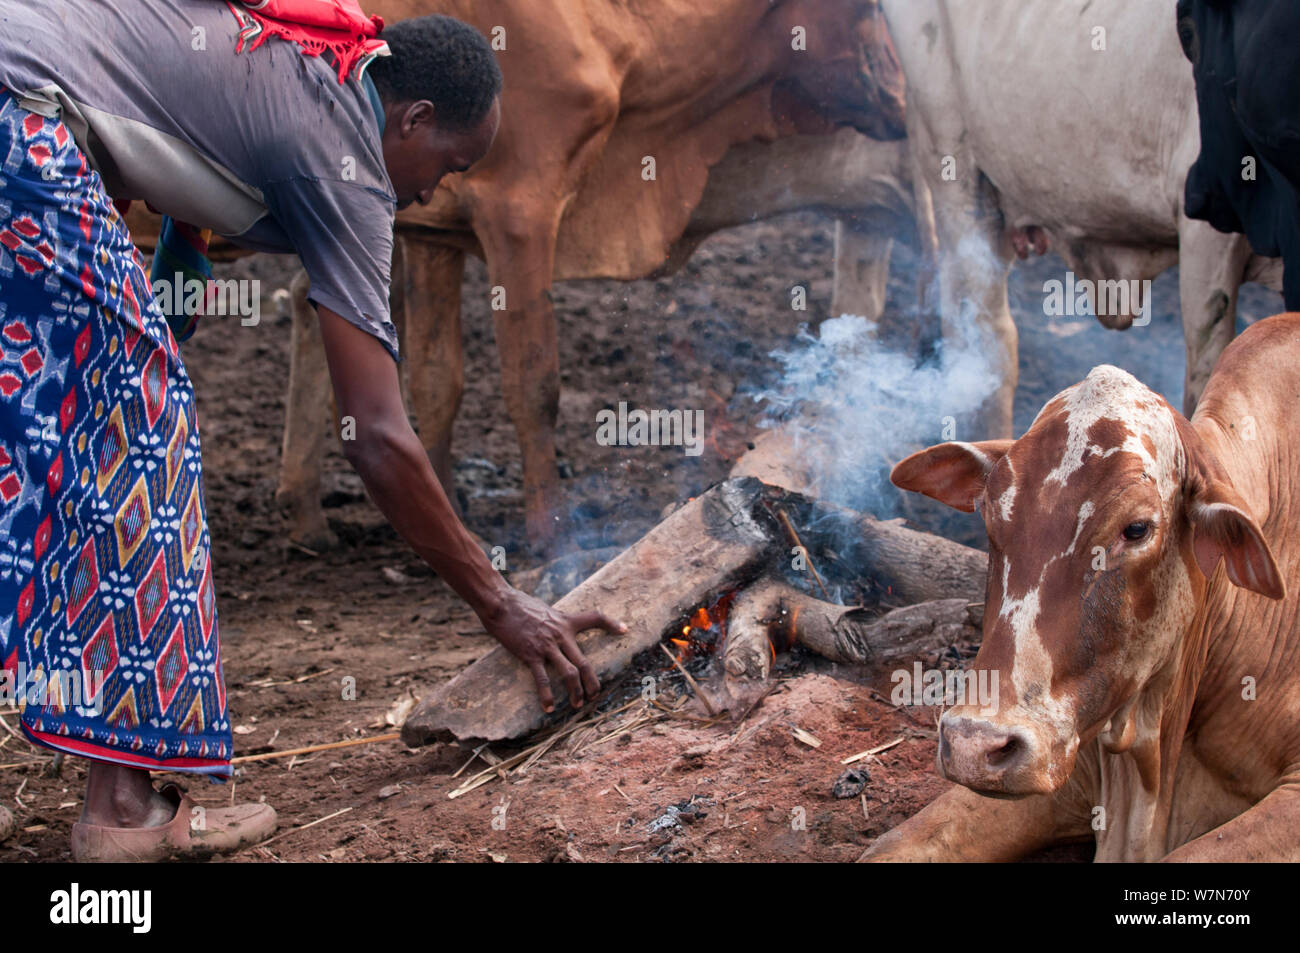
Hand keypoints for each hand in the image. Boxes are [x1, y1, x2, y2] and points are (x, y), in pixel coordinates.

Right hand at [479, 589, 626, 712]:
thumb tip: (554, 629)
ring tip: (577, 704)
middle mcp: (560, 634)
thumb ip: (554, 622)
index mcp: (565, 621)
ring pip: (569, 673)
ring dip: (576, 692)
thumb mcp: (545, 610)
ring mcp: (547, 646)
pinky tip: (549, 708)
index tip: (624, 630)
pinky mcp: (531, 654)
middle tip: (595, 695)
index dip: (612, 624)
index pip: (595, 618)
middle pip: (584, 662)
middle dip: (592, 682)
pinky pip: (543, 679)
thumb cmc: (519, 604)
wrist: (501, 604)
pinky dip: (547, 696)